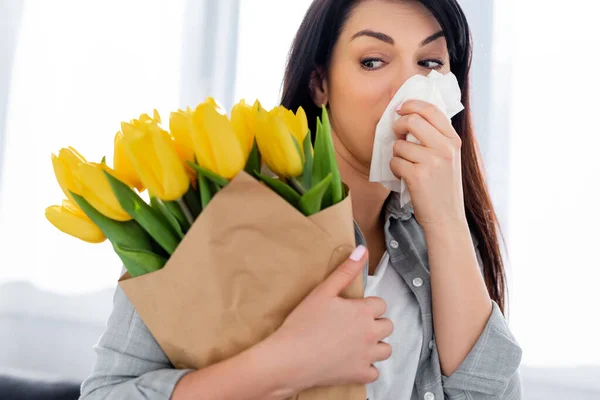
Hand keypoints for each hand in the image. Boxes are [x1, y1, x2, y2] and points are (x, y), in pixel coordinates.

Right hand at [267, 245, 392, 391]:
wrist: (289, 358)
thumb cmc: (302, 324)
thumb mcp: (323, 291)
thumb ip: (345, 271)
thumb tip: (362, 250)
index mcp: (363, 312)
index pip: (381, 304)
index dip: (367, 305)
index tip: (353, 309)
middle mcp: (370, 334)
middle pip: (388, 326)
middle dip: (375, 323)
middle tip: (354, 324)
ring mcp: (367, 356)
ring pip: (386, 349)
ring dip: (376, 345)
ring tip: (357, 342)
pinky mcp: (360, 375)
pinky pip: (375, 372)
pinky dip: (367, 367)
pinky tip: (353, 361)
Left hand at [390, 99, 467, 230]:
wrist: (447, 219)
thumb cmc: (442, 188)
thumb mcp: (448, 159)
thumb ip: (436, 138)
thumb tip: (410, 116)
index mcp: (454, 141)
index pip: (432, 110)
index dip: (412, 104)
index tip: (400, 108)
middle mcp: (446, 148)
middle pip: (412, 121)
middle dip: (398, 126)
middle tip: (396, 135)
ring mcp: (432, 162)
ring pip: (399, 144)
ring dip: (396, 155)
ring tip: (406, 166)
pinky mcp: (418, 176)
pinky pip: (394, 162)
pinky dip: (394, 169)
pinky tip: (404, 178)